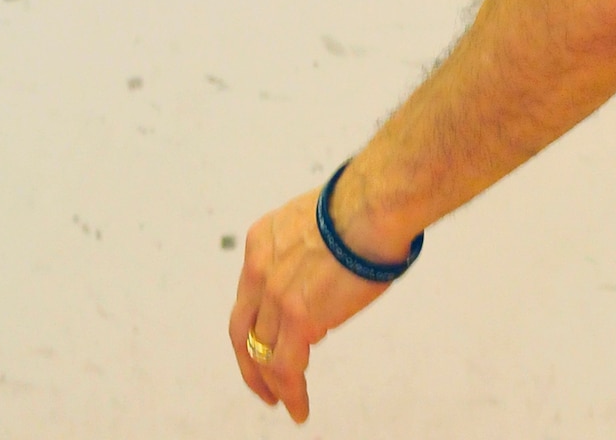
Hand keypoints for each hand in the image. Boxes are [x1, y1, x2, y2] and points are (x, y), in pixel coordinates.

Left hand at [228, 188, 389, 422]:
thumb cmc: (361, 207)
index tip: (263, 341)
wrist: (372, 207)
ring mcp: (275, 296)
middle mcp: (259, 269)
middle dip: (249, 362)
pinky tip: (300, 408)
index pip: (248, 294)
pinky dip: (290, 393)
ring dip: (272, 384)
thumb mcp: (314, 224)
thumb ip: (305, 255)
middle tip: (261, 385)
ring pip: (262, 354)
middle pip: (243, 329)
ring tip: (285, 402)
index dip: (255, 324)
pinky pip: (285, 368)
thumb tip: (321, 287)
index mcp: (262, 241)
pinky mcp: (298, 318)